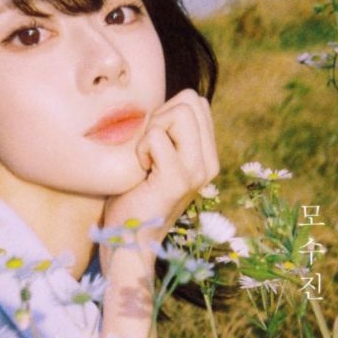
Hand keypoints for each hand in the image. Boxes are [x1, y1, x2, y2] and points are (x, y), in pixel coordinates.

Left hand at [102, 88, 219, 260]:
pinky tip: (140, 169)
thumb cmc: (133, 191)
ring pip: (180, 111)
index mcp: (206, 155)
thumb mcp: (157, 157)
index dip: (168, 110)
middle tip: (148, 147)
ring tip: (145, 157)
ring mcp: (197, 171)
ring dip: (152, 128)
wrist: (127, 237)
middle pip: (191, 100)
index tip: (153, 139)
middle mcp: (209, 162)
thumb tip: (163, 104)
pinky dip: (141, 147)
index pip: (196, 102)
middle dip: (161, 114)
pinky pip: (157, 136)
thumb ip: (168, 132)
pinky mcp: (178, 180)